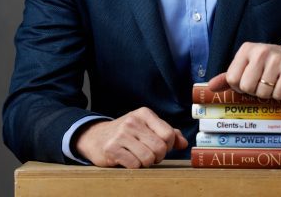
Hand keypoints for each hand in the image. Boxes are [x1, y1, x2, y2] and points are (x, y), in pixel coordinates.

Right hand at [73, 107, 187, 167]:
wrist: (96, 137)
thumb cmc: (127, 134)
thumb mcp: (147, 127)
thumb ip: (167, 133)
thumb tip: (183, 143)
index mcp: (144, 113)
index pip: (168, 134)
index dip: (168, 146)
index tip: (160, 147)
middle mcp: (133, 121)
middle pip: (160, 148)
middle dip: (158, 157)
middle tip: (149, 155)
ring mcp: (121, 134)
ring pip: (148, 158)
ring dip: (145, 163)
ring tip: (138, 157)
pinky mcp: (112, 148)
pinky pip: (134, 165)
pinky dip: (134, 166)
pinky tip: (127, 159)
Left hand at [207, 42, 280, 99]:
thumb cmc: (271, 65)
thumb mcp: (249, 66)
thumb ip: (228, 77)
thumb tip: (210, 87)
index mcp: (246, 50)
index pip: (232, 79)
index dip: (240, 87)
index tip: (250, 82)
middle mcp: (260, 51)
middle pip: (246, 87)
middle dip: (255, 91)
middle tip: (264, 84)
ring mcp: (276, 59)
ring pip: (263, 93)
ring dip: (269, 94)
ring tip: (275, 83)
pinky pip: (279, 94)